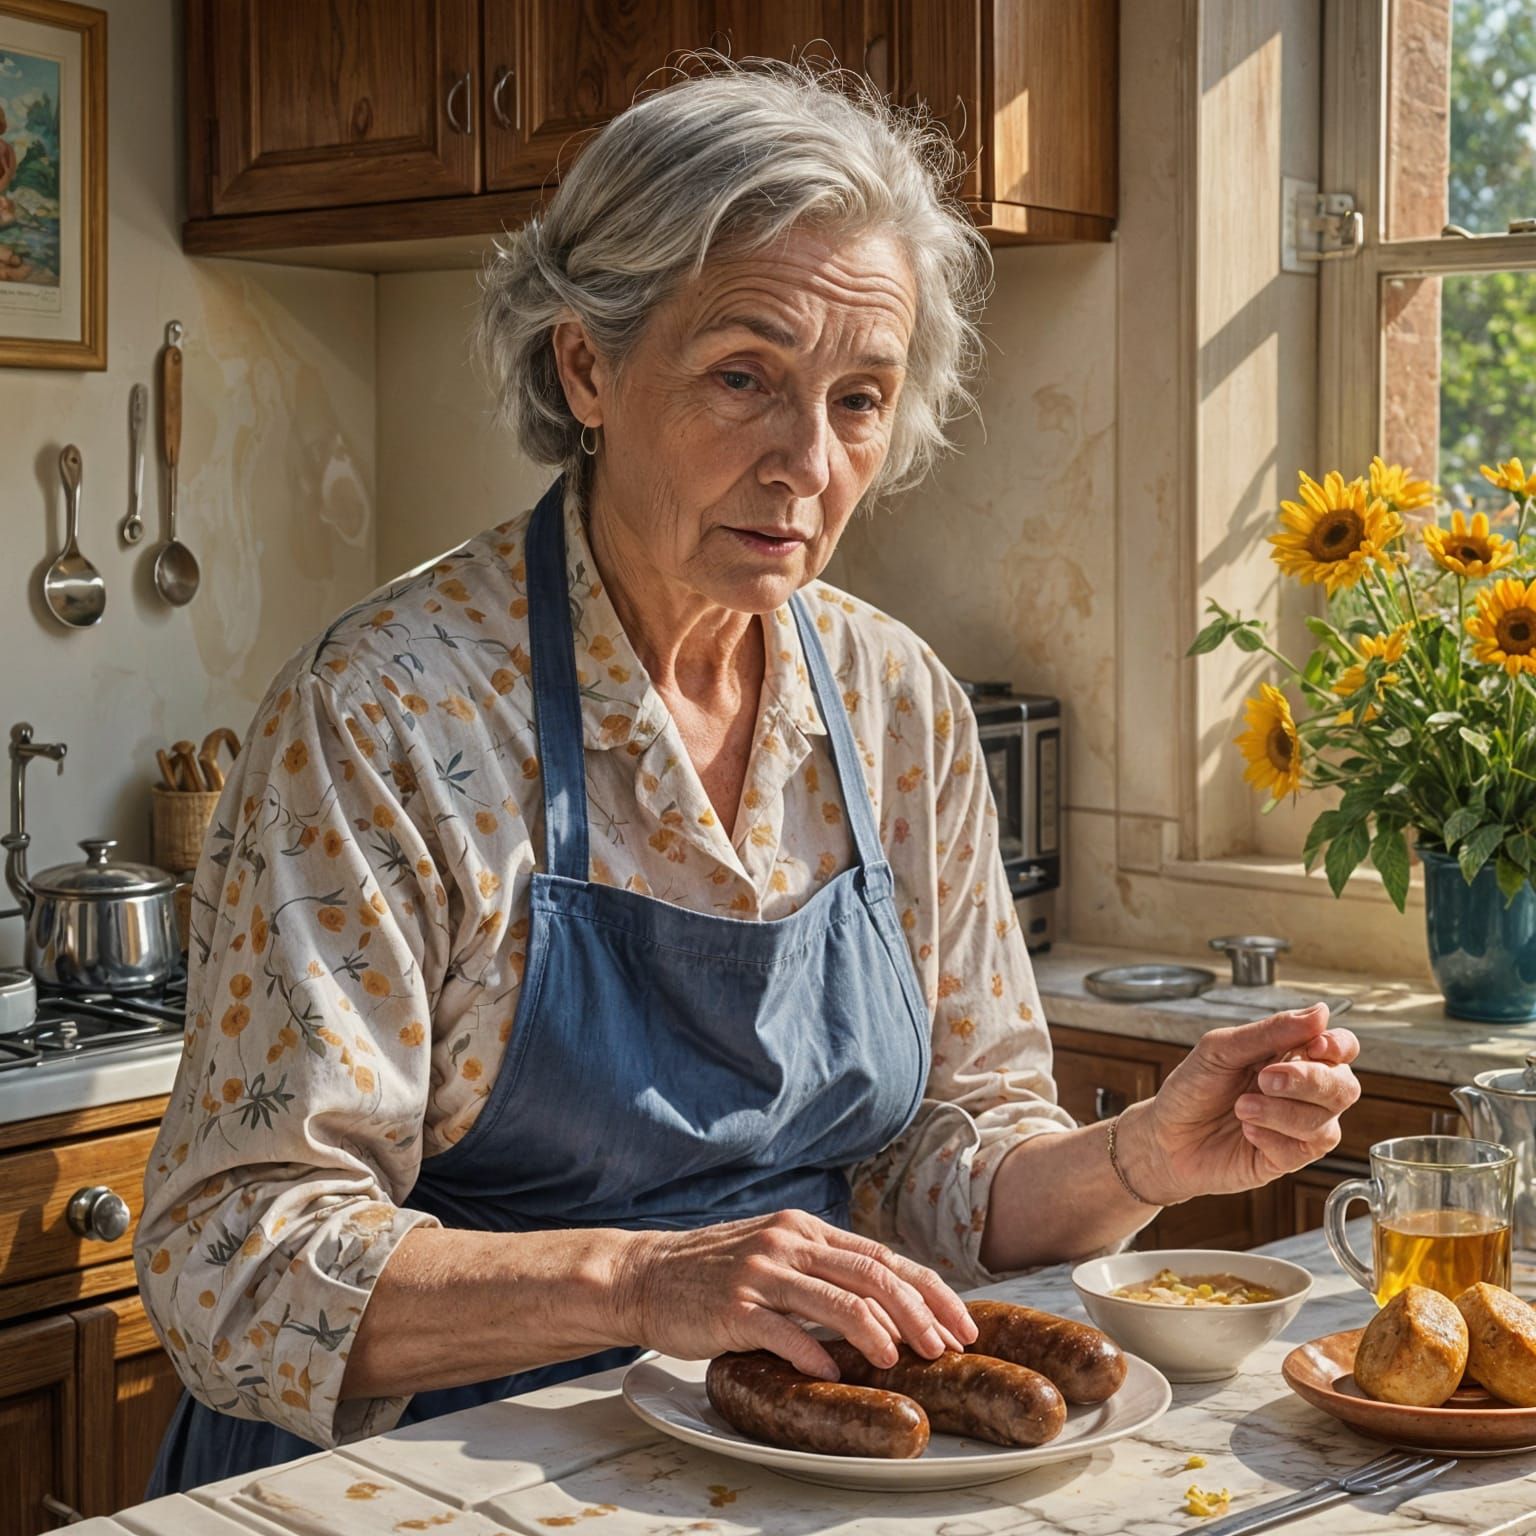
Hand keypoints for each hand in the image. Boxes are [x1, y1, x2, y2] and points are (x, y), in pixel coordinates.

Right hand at [611, 1208, 977, 1378]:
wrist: (646, 1273)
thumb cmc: (715, 1272)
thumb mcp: (776, 1254)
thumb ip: (821, 1269)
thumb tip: (885, 1302)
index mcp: (806, 1230)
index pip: (883, 1256)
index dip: (929, 1290)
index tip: (961, 1322)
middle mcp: (790, 1242)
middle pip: (872, 1274)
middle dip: (918, 1313)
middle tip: (945, 1348)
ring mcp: (761, 1271)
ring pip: (836, 1299)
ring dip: (877, 1332)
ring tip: (900, 1360)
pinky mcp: (734, 1304)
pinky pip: (783, 1330)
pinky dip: (812, 1353)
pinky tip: (831, 1373)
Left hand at [1120, 1004, 1360, 1205]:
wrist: (1164, 1136)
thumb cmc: (1192, 1088)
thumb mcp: (1221, 1050)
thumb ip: (1270, 1032)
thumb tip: (1320, 1012)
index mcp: (1291, 1056)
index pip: (1341, 1047)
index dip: (1339, 1046)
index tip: (1315, 1046)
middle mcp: (1304, 1092)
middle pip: (1345, 1086)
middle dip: (1310, 1081)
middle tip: (1265, 1079)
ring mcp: (1298, 1127)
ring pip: (1326, 1122)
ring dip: (1280, 1112)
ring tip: (1241, 1107)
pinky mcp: (1288, 1159)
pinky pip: (1303, 1150)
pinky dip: (1272, 1137)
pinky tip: (1246, 1131)